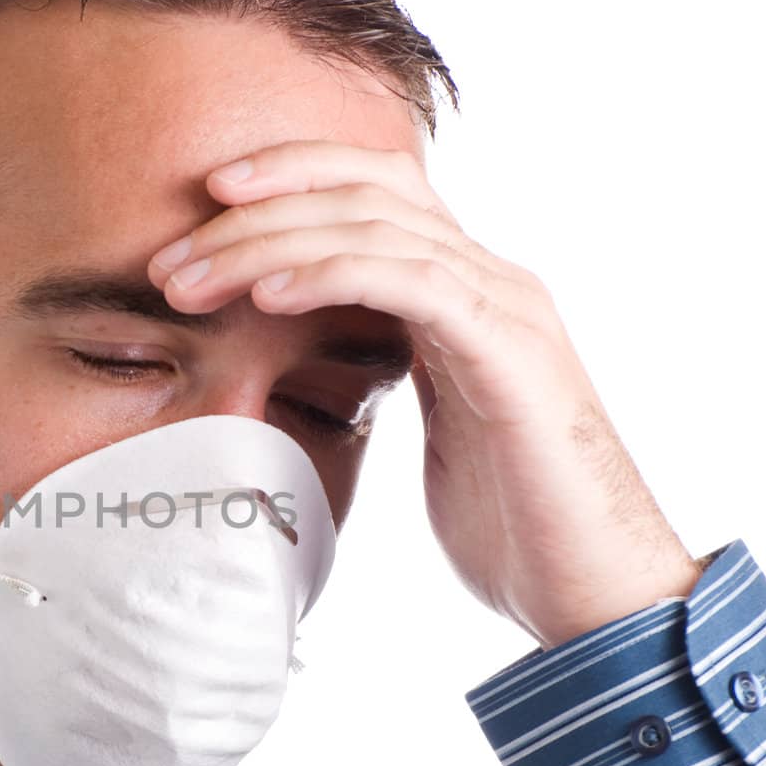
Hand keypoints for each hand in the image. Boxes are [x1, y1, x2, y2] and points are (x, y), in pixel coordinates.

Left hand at [146, 139, 703, 650]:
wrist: (596, 589)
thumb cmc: (512, 522)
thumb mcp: (432, 425)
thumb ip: (389, 372)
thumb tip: (316, 369)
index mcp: (467, 292)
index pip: (375, 192)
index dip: (290, 176)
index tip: (204, 204)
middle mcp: (491, 280)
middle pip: (365, 189)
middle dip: (256, 207)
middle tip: (168, 258)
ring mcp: (506, 309)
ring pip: (376, 226)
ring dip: (268, 244)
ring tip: (189, 280)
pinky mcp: (510, 354)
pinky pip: (411, 283)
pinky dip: (331, 274)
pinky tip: (268, 295)